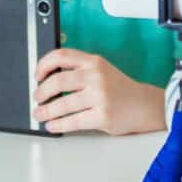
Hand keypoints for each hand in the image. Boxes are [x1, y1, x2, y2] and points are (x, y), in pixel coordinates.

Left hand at [32, 48, 164, 134]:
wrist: (144, 105)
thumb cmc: (119, 89)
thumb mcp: (101, 70)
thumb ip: (79, 69)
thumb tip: (47, 79)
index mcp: (93, 61)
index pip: (61, 55)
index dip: (43, 65)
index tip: (37, 75)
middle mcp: (96, 76)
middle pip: (57, 81)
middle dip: (41, 92)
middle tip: (37, 98)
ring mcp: (100, 96)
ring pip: (62, 105)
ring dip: (46, 111)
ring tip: (40, 114)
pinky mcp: (102, 116)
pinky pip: (72, 122)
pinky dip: (58, 124)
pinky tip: (53, 125)